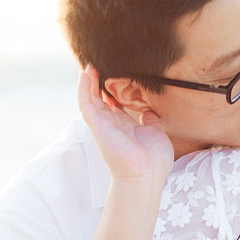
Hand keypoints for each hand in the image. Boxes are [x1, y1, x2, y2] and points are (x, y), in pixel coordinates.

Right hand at [77, 65, 172, 183]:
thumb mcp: (156, 133)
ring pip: (91, 98)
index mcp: (126, 126)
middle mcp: (112, 124)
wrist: (145, 175)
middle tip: (100, 65)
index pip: (115, 105)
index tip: (115, 75)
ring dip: (89, 81)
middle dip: (99, 82)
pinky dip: (84, 87)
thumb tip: (148, 109)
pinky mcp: (97, 124)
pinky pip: (86, 102)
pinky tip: (85, 73)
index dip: (113, 91)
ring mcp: (103, 124)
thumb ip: (150, 119)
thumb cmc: (153, 160)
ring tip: (90, 64)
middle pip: (101, 99)